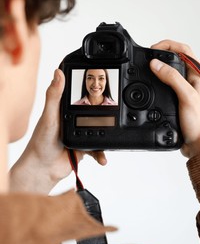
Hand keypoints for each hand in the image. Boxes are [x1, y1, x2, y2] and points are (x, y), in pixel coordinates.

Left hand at [9, 69, 106, 193]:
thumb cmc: (40, 143)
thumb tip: (58, 74)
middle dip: (105, 115)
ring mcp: (81, 135)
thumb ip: (54, 96)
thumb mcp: (49, 117)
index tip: (101, 82)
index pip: (78, 96)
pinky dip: (102, 154)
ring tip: (109, 139)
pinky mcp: (85, 148)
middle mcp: (74, 121)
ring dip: (106, 137)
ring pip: (99, 132)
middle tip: (115, 112)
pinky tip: (102, 158)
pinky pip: (98, 149)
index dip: (88, 89)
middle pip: (94, 113)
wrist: (44, 169)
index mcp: (65, 111)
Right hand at [150, 40, 199, 157]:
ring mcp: (186, 92)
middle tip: (147, 58)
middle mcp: (192, 82)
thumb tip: (156, 64)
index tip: (153, 49)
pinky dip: (158, 85)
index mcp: (198, 77)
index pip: (184, 50)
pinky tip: (151, 88)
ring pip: (170, 74)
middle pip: (176, 60)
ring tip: (147, 70)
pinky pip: (167, 88)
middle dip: (161, 55)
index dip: (168, 45)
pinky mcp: (179, 102)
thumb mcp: (186, 97)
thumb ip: (172, 78)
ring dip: (159, 70)